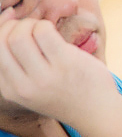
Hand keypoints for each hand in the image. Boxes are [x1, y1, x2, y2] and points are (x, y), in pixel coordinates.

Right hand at [0, 12, 118, 126]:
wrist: (97, 112)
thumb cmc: (66, 94)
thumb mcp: (32, 89)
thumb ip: (18, 68)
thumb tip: (7, 23)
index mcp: (11, 90)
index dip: (1, 32)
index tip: (12, 24)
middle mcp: (24, 86)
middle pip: (4, 42)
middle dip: (15, 26)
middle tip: (30, 27)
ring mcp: (45, 75)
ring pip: (20, 35)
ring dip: (30, 24)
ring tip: (42, 28)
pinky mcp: (65, 63)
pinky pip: (44, 31)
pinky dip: (45, 25)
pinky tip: (54, 31)